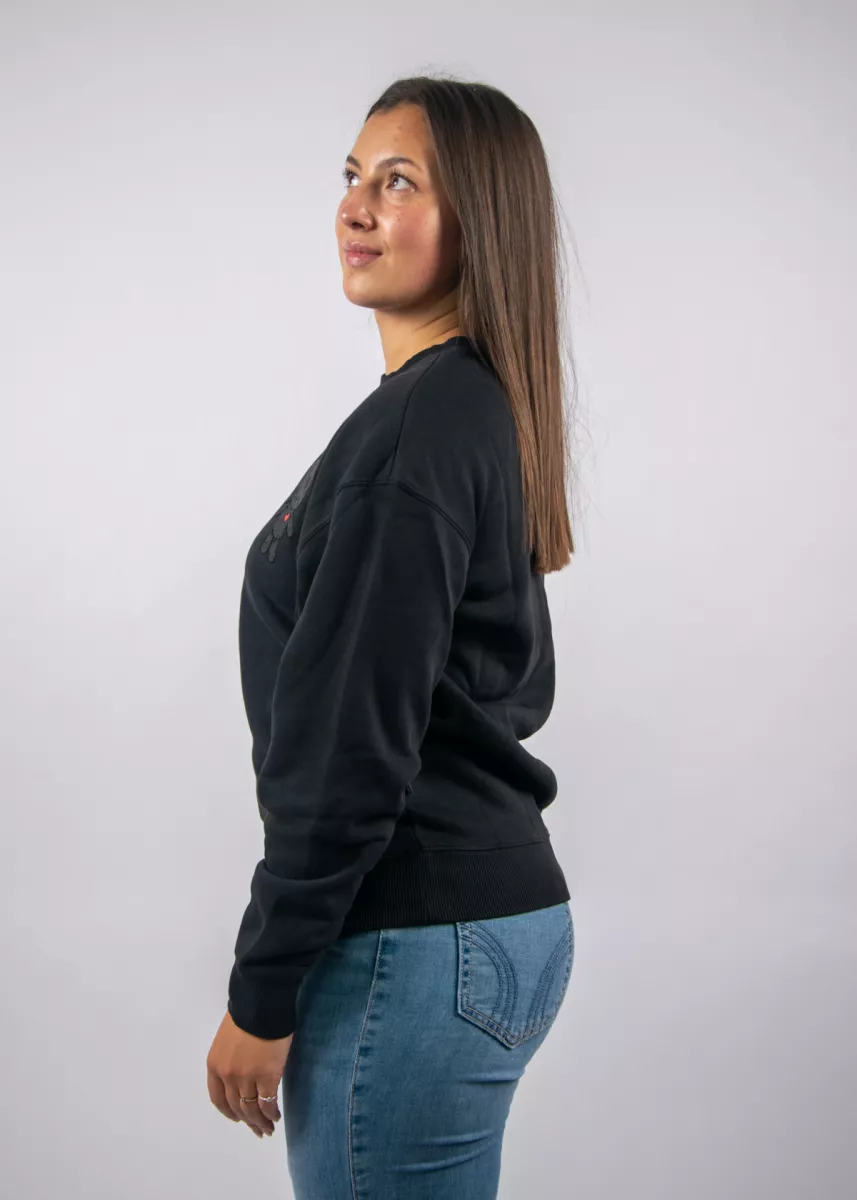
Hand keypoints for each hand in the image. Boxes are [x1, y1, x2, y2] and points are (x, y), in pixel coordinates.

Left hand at [206, 1009, 291, 1138]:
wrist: (261, 1002)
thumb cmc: (247, 1013)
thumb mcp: (228, 1038)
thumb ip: (231, 1058)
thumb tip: (243, 1070)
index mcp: (215, 1065)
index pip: (218, 1098)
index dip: (229, 1112)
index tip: (238, 1119)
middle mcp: (227, 1075)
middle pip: (236, 1107)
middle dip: (247, 1121)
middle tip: (258, 1130)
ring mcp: (246, 1077)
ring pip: (251, 1109)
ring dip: (260, 1122)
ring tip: (268, 1129)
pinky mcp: (267, 1076)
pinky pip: (268, 1102)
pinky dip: (271, 1114)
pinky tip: (275, 1117)